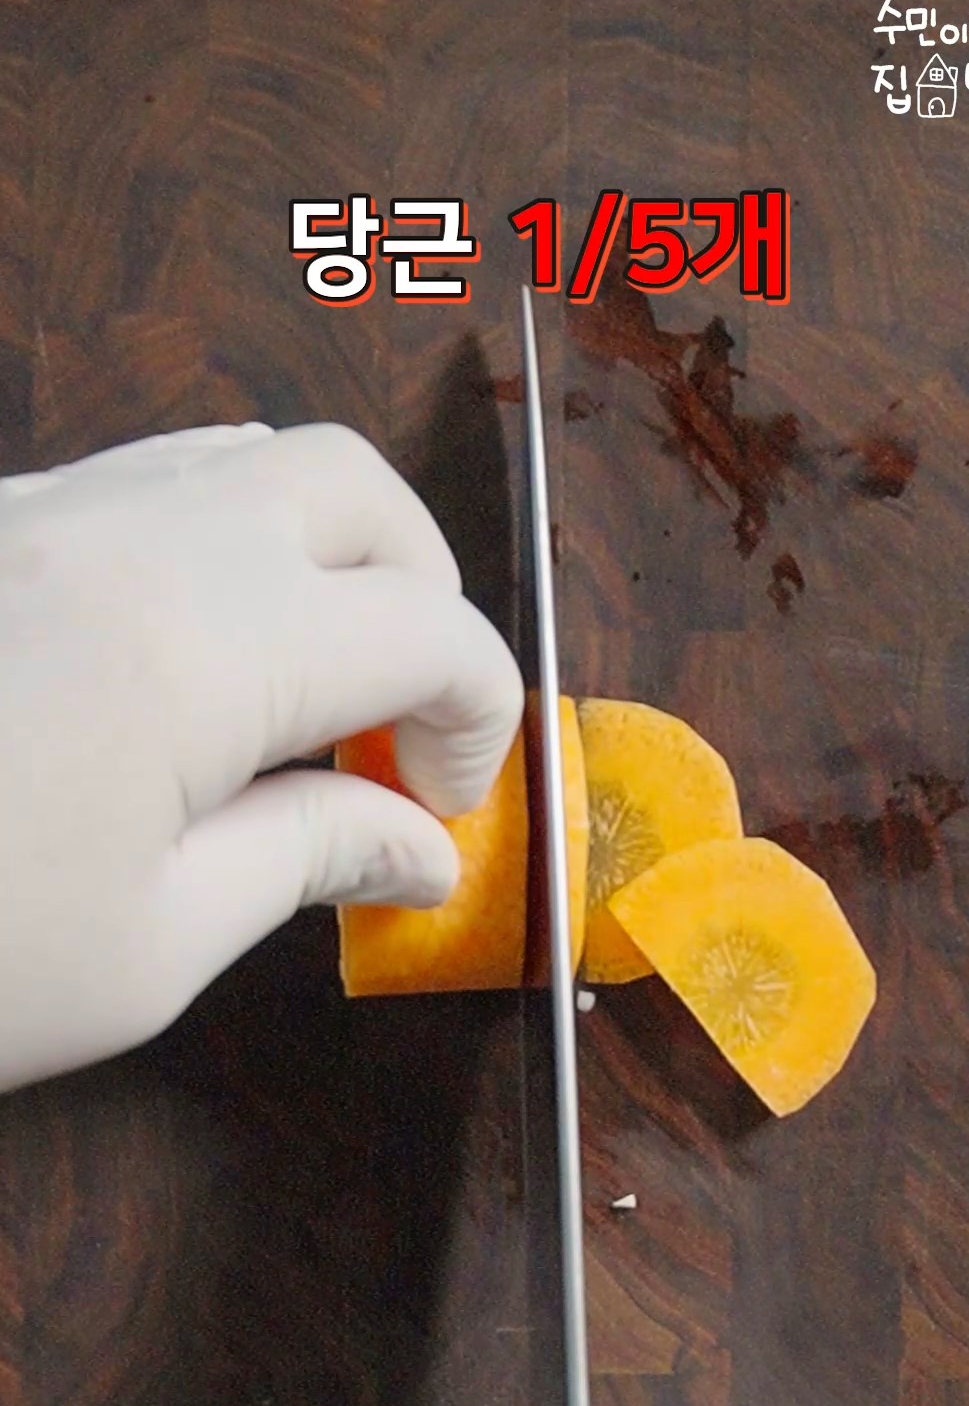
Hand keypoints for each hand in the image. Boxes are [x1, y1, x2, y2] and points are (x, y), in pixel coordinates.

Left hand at [0, 423, 522, 1092]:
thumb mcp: (148, 945)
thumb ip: (308, 858)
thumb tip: (424, 847)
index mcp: (209, 640)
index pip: (430, 627)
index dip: (482, 717)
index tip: (448, 809)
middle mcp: (139, 533)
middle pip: (355, 488)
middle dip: (421, 593)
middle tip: (399, 725)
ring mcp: (48, 510)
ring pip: (246, 460)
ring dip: (321, 558)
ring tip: (301, 693)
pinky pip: (148, 482)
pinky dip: (221, 547)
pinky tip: (187, 663)